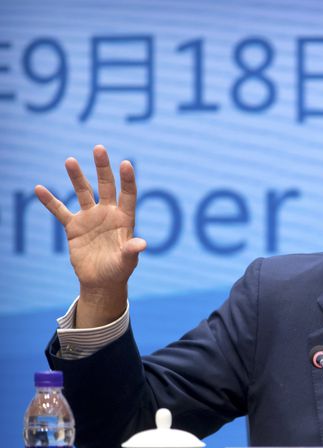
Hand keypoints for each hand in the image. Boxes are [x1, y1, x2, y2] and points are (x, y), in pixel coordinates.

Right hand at [35, 145, 145, 325]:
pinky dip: (50, 201)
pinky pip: (60, 211)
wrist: (101, 281)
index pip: (127, 194)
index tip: (126, 163)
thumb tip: (141, 244)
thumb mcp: (127, 262)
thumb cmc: (119, 270)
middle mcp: (108, 213)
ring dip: (76, 177)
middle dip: (102, 168)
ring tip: (70, 160)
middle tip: (99, 148)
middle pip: (106, 186)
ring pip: (83, 192)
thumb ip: (132, 251)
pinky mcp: (74, 227)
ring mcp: (90, 218)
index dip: (127, 180)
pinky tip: (39, 188)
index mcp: (125, 219)